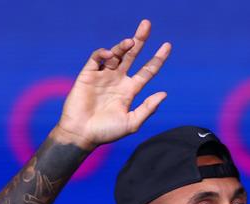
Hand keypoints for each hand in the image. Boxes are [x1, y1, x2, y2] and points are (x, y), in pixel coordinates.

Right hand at [52, 19, 171, 150]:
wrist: (81, 134)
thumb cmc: (106, 132)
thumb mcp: (132, 123)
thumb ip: (148, 108)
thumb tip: (164, 93)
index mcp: (129, 90)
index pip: (147, 70)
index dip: (157, 58)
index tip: (167, 45)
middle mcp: (118, 80)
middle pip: (132, 55)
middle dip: (140, 39)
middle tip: (147, 24)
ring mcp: (103, 76)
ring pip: (116, 54)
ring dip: (123, 46)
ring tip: (130, 42)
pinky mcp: (88, 74)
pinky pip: (97, 58)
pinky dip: (104, 53)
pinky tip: (110, 54)